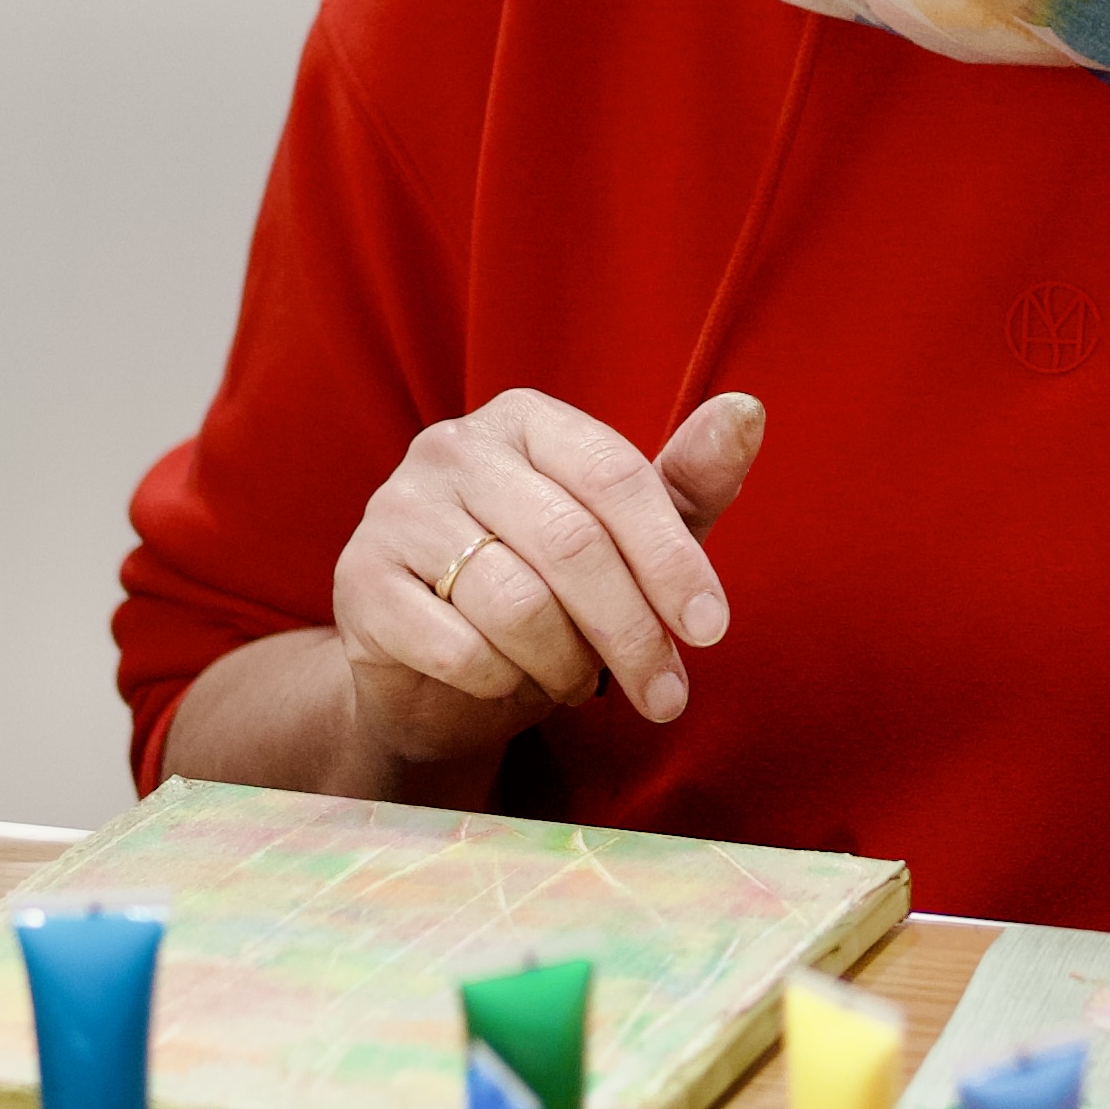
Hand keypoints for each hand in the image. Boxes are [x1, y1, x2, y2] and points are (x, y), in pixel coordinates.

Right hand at [325, 389, 770, 774]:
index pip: (616, 477)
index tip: (712, 630)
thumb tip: (750, 409)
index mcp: (526, 419)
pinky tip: (509, 681)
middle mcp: (452, 448)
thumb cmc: (546, 592)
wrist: (434, 675)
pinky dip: (501, 681)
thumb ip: (687, 484)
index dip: (672, 559)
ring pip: (515, 603)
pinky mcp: (359, 583)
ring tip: (578, 681)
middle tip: (667, 698)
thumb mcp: (628, 541)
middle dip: (633, 633)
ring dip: (566, 663)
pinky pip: (456, 646)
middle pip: (572, 544)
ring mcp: (395, 511)